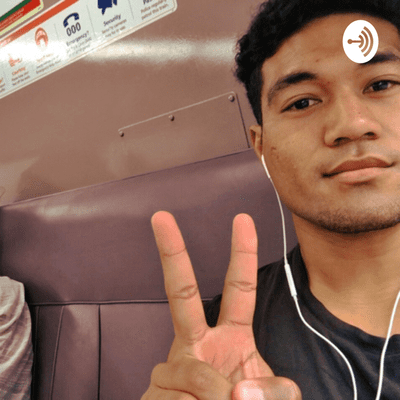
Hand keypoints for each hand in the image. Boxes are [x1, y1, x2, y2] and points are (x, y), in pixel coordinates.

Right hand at [141, 211, 300, 399]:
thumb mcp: (271, 397)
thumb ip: (273, 391)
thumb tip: (237, 392)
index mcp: (230, 335)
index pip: (239, 287)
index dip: (242, 253)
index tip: (242, 219)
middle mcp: (197, 342)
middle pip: (180, 290)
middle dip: (172, 252)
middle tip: (161, 216)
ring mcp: (173, 364)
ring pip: (192, 373)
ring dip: (214, 399)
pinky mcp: (154, 391)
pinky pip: (176, 399)